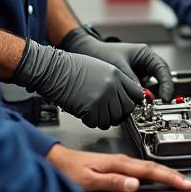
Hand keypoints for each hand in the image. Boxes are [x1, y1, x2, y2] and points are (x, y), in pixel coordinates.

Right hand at [11, 40, 144, 128]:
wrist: (54, 69)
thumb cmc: (72, 67)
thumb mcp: (100, 67)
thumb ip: (114, 81)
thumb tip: (123, 95)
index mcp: (117, 74)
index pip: (136, 94)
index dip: (131, 101)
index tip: (126, 105)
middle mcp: (113, 87)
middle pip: (127, 109)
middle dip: (118, 113)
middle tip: (108, 112)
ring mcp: (102, 99)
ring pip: (113, 119)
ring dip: (104, 119)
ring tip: (94, 112)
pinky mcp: (90, 109)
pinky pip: (97, 123)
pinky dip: (91, 121)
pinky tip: (85, 113)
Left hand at [46, 145, 190, 191]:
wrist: (57, 162)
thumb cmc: (69, 172)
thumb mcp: (89, 181)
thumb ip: (112, 182)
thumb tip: (134, 185)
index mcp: (118, 164)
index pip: (149, 171)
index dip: (169, 178)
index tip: (183, 183)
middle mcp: (121, 161)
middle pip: (153, 167)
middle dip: (172, 175)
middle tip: (188, 183)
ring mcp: (119, 163)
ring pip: (148, 168)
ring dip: (164, 175)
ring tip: (178, 182)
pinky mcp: (115, 166)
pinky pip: (140, 170)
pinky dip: (153, 175)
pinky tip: (154, 180)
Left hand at [59, 27, 174, 100]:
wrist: (87, 54)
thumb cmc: (102, 53)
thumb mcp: (118, 66)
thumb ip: (130, 80)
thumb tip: (140, 95)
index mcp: (145, 54)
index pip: (161, 68)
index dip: (166, 83)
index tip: (165, 96)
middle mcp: (145, 63)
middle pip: (160, 78)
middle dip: (161, 91)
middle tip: (160, 103)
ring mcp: (139, 72)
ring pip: (150, 86)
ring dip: (149, 96)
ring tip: (145, 104)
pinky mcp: (132, 81)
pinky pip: (140, 91)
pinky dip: (139, 98)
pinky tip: (135, 103)